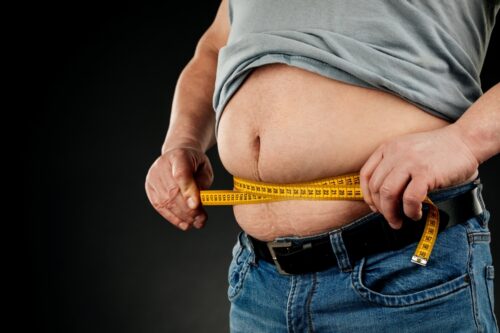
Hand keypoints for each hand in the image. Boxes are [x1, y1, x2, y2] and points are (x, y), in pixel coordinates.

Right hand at [145, 147, 213, 230]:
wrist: (177, 155)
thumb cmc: (194, 164)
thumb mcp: (204, 168)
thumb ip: (202, 183)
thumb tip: (197, 202)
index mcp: (179, 155)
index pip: (181, 173)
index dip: (188, 190)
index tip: (197, 205)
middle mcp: (161, 166)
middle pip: (173, 191)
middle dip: (189, 209)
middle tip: (202, 219)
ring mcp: (153, 178)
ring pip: (166, 202)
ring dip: (183, 216)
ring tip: (197, 223)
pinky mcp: (150, 190)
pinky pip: (161, 207)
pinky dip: (174, 218)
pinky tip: (185, 224)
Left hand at [359, 125, 478, 228]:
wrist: (465, 140)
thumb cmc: (437, 149)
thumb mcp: (406, 149)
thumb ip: (393, 166)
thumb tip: (382, 197)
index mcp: (387, 148)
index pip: (365, 175)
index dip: (367, 195)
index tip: (374, 207)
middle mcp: (395, 153)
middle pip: (375, 187)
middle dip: (380, 208)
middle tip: (390, 218)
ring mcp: (410, 162)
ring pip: (388, 193)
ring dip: (391, 213)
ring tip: (399, 221)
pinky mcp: (426, 173)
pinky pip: (410, 198)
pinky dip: (410, 211)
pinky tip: (416, 214)